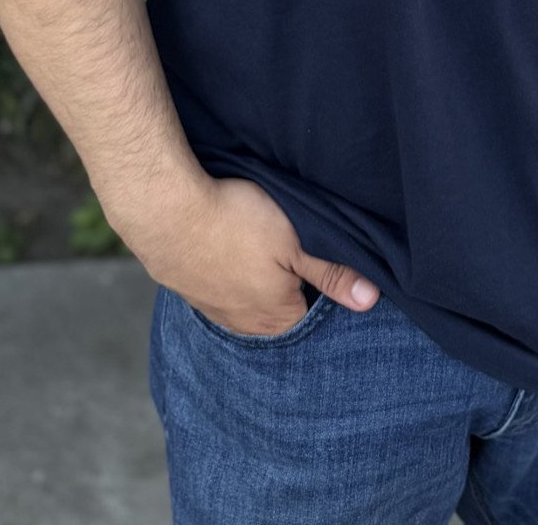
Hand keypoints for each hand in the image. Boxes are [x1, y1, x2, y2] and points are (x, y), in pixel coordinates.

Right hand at [117, 169, 381, 335]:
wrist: (167, 212)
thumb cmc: (237, 223)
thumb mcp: (297, 241)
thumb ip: (331, 272)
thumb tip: (370, 299)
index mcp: (277, 319)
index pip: (315, 312)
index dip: (321, 283)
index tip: (318, 257)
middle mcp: (245, 325)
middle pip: (281, 308)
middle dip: (289, 284)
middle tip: (288, 248)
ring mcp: (213, 310)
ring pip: (249, 299)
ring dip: (255, 278)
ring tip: (256, 246)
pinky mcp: (189, 290)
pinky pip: (220, 287)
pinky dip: (228, 271)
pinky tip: (228, 249)